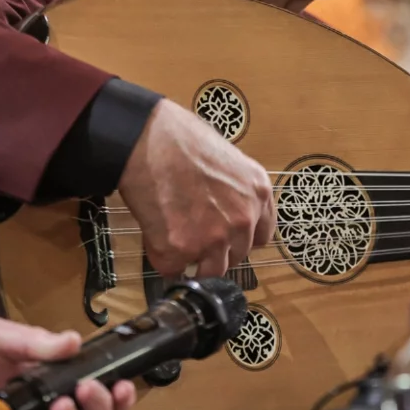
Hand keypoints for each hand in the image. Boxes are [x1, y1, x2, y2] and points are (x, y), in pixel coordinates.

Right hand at [117, 98, 274, 278]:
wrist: (148, 140)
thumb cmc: (181, 138)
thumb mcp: (228, 157)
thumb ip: (235, 189)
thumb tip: (224, 204)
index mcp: (258, 193)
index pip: (262, 236)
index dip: (242, 238)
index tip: (228, 237)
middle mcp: (242, 220)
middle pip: (237, 256)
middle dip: (217, 250)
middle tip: (194, 233)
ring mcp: (213, 239)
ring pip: (210, 271)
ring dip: (194, 261)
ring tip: (175, 241)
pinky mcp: (180, 250)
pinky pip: (173, 269)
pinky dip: (164, 258)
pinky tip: (156, 236)